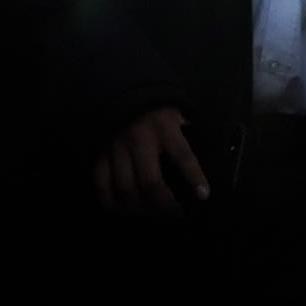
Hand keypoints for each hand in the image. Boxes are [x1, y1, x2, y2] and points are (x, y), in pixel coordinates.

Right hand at [90, 106, 214, 219]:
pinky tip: (122, 211)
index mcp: (164, 128)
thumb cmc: (157, 108)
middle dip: (164, 205)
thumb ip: (186, 134)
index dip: (194, 178)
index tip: (203, 196)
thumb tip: (204, 156)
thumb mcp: (177, 114)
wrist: (123, 90)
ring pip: (126, 189)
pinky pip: (101, 183)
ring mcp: (117, 148)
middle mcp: (140, 140)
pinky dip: (110, 202)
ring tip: (153, 215)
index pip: (183, 156)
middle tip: (175, 214)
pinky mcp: (100, 154)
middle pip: (151, 183)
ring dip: (141, 209)